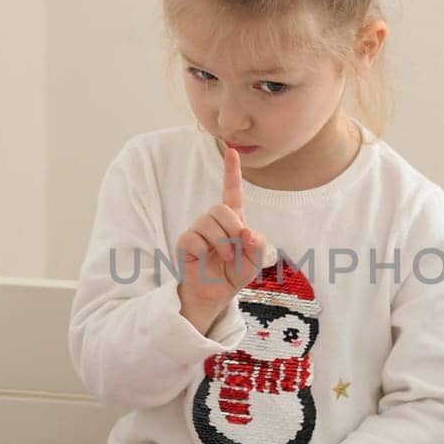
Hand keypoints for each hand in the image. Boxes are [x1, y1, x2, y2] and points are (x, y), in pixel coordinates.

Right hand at [175, 145, 266, 327]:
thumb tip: (247, 232)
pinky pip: (194, 239)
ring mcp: (197, 230)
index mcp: (232, 220)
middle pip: (220, 208)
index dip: (231, 171)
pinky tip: (207, 260)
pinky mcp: (184, 243)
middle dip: (232, 228)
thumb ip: (258, 244)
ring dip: (222, 244)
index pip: (231, 190)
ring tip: (225, 258)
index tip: (231, 150)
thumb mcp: (256, 260)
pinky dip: (206, 252)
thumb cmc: (235, 272)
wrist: (217, 293)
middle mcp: (213, 221)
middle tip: (236, 248)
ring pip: (207, 223)